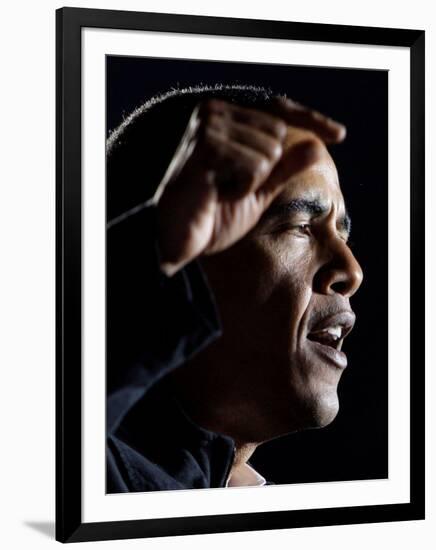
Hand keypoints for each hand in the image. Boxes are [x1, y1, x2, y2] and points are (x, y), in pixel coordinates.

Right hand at [154, 97, 345, 275]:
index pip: (278, 111)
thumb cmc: (212, 215)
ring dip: (251, 182)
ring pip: (269, 150)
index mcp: (225, 119)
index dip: (311, 120)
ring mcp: (208, 126)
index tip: (339, 133)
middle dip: (265, 170)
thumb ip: (285, 167)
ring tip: (221, 192)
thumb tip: (316, 146)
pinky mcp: (206, 146)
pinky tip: (216, 194)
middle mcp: (214, 113)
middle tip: (231, 188)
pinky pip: (254, 165)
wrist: (177, 238)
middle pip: (278, 132)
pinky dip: (242, 188)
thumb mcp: (258, 190)